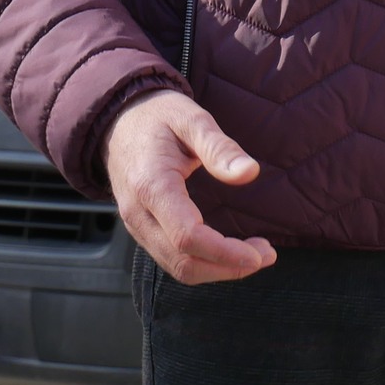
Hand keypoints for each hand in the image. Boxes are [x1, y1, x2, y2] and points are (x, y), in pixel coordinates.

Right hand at [104, 89, 276, 285]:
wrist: (118, 119)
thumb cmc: (157, 115)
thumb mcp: (191, 118)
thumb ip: (219, 147)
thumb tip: (250, 173)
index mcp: (151, 185)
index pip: (187, 236)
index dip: (225, 253)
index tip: (260, 253)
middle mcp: (139, 213)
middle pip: (183, 262)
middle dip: (228, 267)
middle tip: (266, 254)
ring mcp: (137, 225)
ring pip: (177, 267)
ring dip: (218, 269)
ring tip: (254, 255)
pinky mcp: (142, 229)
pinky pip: (171, 258)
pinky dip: (203, 263)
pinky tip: (228, 251)